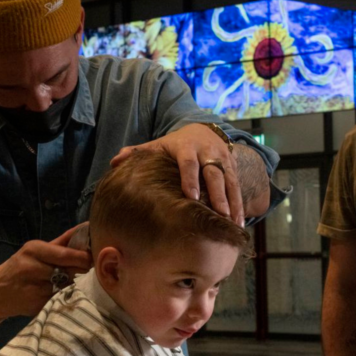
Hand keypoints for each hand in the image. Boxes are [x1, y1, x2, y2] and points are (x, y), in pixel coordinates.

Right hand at [0, 223, 92, 318]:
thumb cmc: (21, 266)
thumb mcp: (36, 250)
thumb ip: (61, 243)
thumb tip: (86, 228)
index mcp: (33, 250)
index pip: (65, 255)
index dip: (83, 258)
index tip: (93, 258)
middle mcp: (32, 268)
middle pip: (68, 270)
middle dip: (80, 270)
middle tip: (86, 269)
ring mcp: (34, 289)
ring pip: (66, 286)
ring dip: (71, 284)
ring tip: (65, 281)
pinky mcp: (37, 306)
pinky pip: (59, 299)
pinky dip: (62, 296)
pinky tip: (56, 293)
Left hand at [110, 123, 244, 226]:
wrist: (203, 131)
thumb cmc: (174, 146)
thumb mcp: (157, 146)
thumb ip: (138, 153)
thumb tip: (115, 162)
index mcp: (186, 146)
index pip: (188, 163)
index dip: (190, 179)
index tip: (191, 197)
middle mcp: (207, 151)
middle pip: (214, 173)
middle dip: (217, 194)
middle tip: (220, 214)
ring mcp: (222, 158)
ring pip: (229, 181)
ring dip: (232, 202)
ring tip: (233, 224)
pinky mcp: (233, 166)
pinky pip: (238, 186)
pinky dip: (240, 204)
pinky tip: (239, 224)